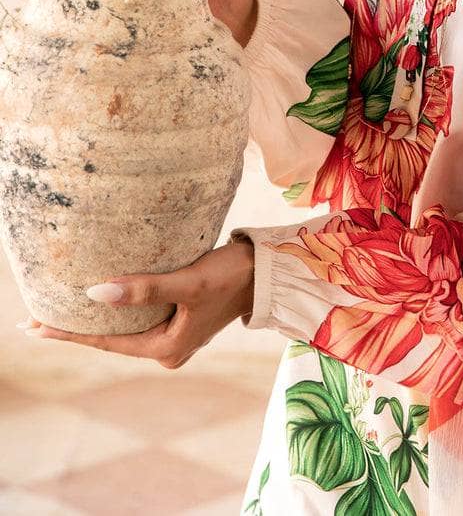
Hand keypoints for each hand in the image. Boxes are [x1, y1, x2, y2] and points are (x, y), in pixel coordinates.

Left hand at [17, 240, 254, 368]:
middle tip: (33, 322)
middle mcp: (167, 349)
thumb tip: (95, 292)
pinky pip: (140, 318)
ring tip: (60, 311)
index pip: (105, 342)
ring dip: (96, 319)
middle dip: (74, 328)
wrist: (267, 273)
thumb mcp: (186, 282)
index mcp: (166, 350)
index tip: (34, 327)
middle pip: (110, 339)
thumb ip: (143, 289)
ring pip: (125, 329)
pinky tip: (104, 299)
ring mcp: (175, 336)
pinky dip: (119, 309)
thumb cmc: (230, 276)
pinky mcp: (181, 320)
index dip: (68, 332)